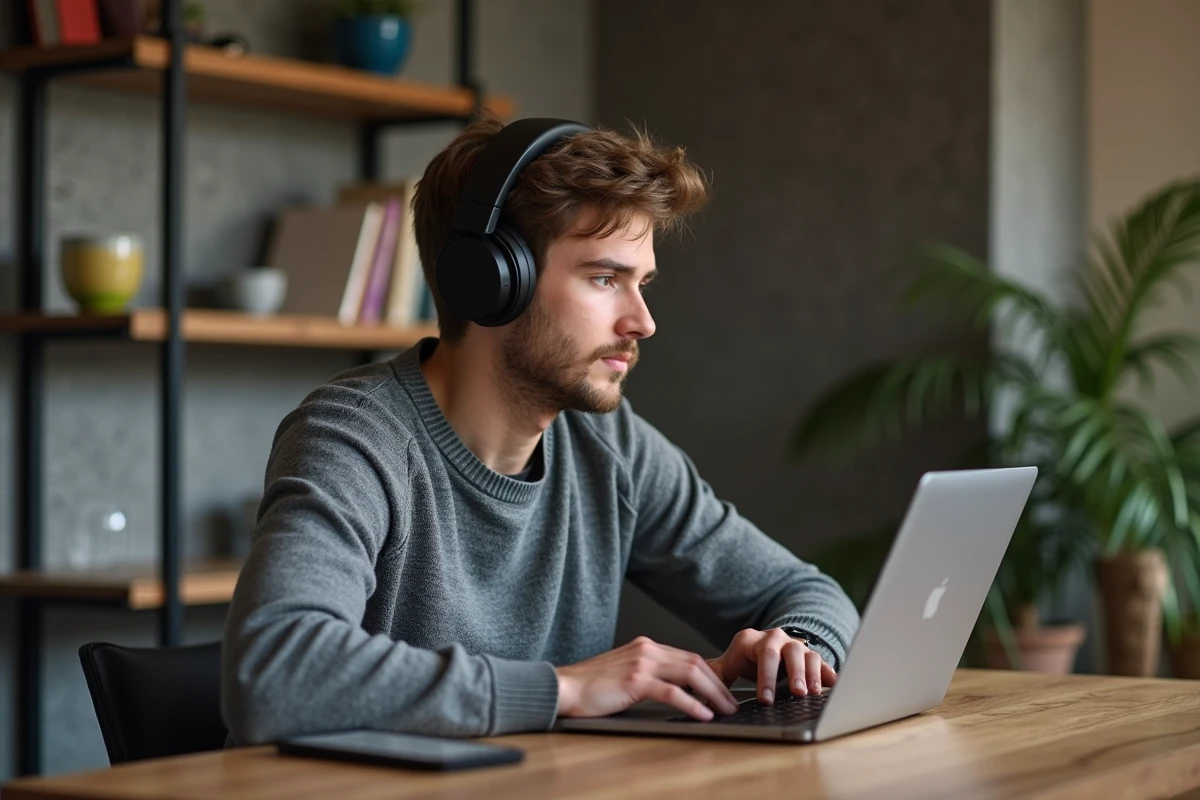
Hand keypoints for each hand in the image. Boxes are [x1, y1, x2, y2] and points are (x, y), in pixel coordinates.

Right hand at [555, 636, 739, 720]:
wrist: (564, 687)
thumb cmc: (591, 686)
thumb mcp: (625, 673)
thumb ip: (648, 675)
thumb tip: (676, 691)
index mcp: (646, 647)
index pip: (688, 657)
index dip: (710, 674)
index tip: (723, 691)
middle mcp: (647, 649)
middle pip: (695, 662)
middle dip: (718, 684)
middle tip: (732, 702)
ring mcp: (642, 663)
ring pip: (690, 673)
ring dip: (713, 693)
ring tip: (725, 709)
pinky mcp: (635, 680)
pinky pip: (672, 692)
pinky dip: (692, 703)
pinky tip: (703, 715)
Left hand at [707, 628, 836, 705]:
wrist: (762, 644)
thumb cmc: (744, 659)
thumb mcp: (728, 664)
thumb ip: (715, 674)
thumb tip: (695, 689)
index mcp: (752, 640)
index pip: (762, 656)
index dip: (765, 678)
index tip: (765, 700)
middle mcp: (775, 638)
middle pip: (787, 652)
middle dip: (792, 673)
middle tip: (795, 693)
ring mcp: (794, 645)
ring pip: (806, 654)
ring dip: (810, 674)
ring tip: (812, 692)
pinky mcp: (810, 654)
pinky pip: (821, 660)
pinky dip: (827, 672)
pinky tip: (832, 684)